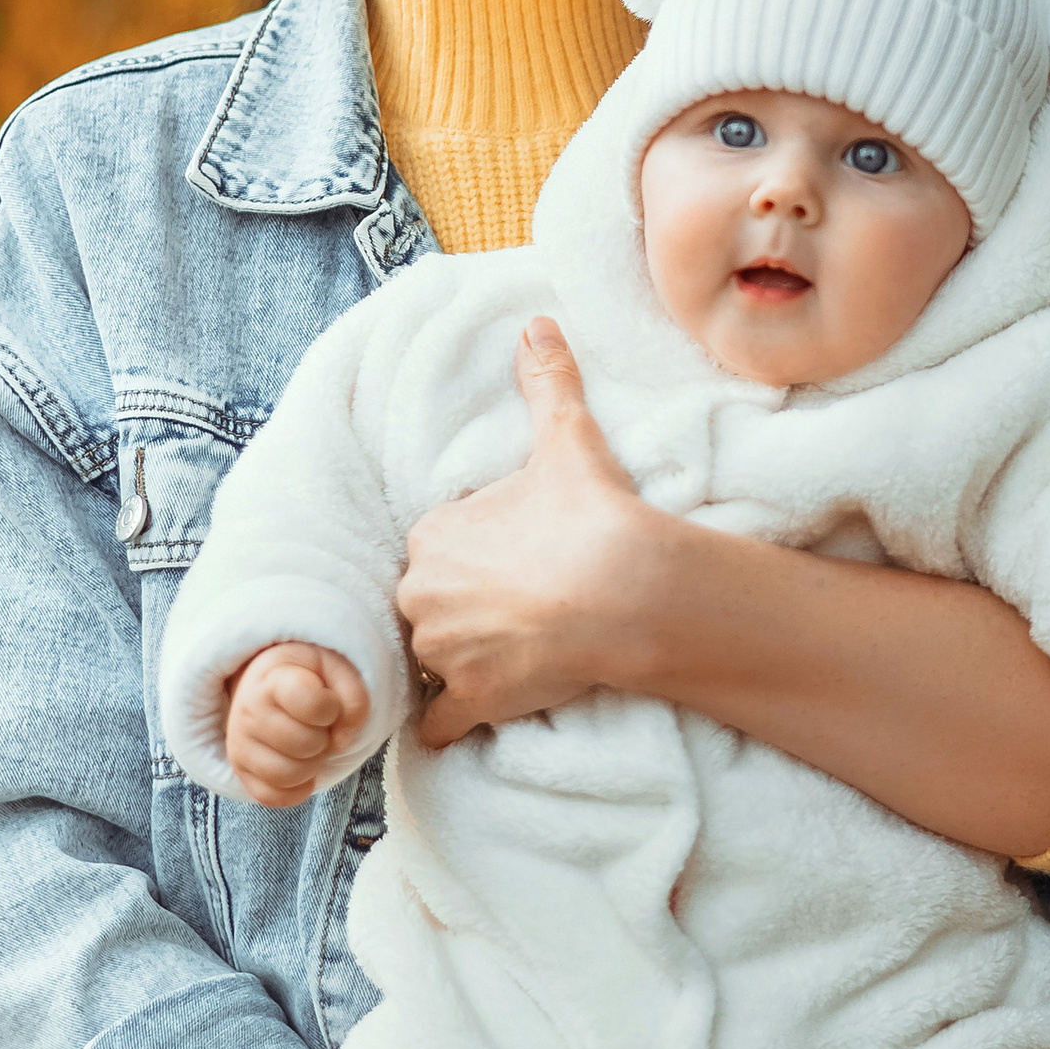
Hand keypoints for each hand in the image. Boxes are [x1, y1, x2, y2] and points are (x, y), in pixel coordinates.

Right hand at [223, 642, 372, 803]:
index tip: (327, 702)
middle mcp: (248, 711)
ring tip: (309, 747)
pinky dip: (296, 789)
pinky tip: (302, 768)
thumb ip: (353, 697)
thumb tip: (343, 740)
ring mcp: (240, 744)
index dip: (332, 709)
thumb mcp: (336, 669)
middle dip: (324, 739)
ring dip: (312, 765)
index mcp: (274, 679)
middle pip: (306, 744)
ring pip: (289, 775)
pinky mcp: (240, 772)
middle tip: (318, 727)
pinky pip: (273, 797)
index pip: (313, 705)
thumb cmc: (307, 677)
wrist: (265, 684)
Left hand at [401, 318, 673, 748]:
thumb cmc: (592, 515)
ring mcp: (445, 653)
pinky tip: (470, 719)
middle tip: (514, 610)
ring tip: (511, 655)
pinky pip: (439, 725)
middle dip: (460, 611)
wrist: (626, 591)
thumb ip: (546, 382)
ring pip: (434, 662)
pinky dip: (449, 725)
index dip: (473, 558)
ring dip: (460, 663)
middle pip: (428, 607)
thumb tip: (535, 323)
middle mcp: (422, 596)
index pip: (436, 551)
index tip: (509, 562)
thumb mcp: (566, 439)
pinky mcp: (471, 701)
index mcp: (434, 536)